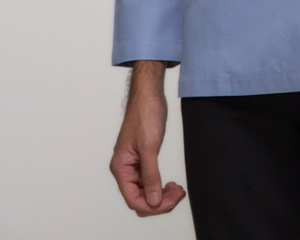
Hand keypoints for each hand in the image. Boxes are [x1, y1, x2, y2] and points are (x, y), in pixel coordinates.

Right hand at [109, 72, 185, 215]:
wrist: (149, 94)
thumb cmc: (145, 114)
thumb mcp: (150, 147)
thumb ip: (151, 175)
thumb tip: (153, 201)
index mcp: (121, 167)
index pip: (133, 200)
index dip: (152, 206)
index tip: (170, 201)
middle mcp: (124, 169)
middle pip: (140, 199)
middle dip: (159, 201)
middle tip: (178, 194)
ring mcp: (133, 165)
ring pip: (146, 192)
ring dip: (161, 195)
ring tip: (178, 190)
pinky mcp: (142, 159)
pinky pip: (149, 181)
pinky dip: (161, 186)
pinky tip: (172, 184)